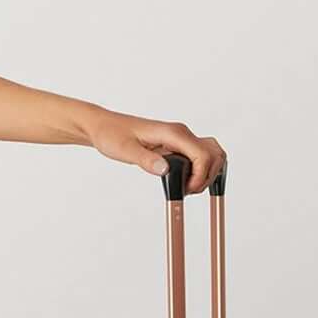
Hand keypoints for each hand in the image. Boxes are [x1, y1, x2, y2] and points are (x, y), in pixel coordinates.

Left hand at [82, 110, 226, 192]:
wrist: (103, 127)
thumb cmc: (111, 135)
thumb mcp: (125, 150)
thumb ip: (145, 160)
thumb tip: (165, 170)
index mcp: (172, 133)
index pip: (202, 154)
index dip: (201, 175)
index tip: (187, 190)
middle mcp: (180, 133)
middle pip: (213, 153)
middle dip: (208, 175)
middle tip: (189, 191)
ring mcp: (179, 138)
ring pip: (210, 153)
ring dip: (208, 172)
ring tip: (190, 187)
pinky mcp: (176, 144)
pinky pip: (199, 155)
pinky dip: (201, 168)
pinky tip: (188, 181)